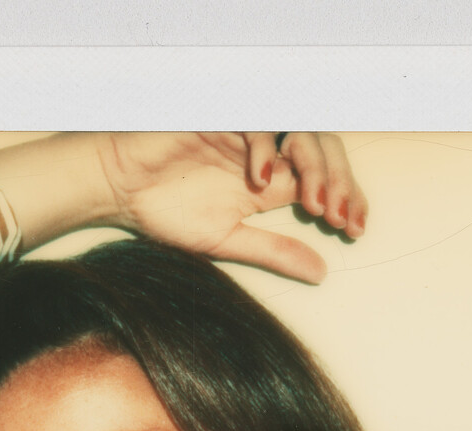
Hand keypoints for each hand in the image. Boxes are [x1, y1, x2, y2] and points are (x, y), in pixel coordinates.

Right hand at [95, 131, 366, 283]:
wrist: (117, 190)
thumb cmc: (164, 213)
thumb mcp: (227, 242)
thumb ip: (274, 252)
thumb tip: (322, 272)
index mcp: (272, 185)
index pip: (324, 182)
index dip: (346, 200)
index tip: (354, 230)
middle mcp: (266, 156)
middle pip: (322, 153)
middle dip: (338, 184)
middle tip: (339, 218)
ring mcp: (248, 134)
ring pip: (300, 133)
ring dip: (314, 166)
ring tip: (314, 202)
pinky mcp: (225, 117)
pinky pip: (259, 124)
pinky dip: (267, 149)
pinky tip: (263, 179)